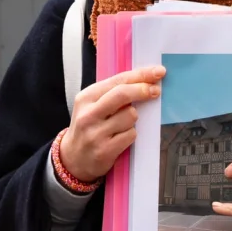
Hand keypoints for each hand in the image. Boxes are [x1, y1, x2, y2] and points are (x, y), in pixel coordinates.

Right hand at [61, 65, 165, 182]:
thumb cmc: (89, 127)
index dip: (140, 75)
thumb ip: (112, 93)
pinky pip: (131, 135)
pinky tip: (120, 138)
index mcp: (86, 97)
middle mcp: (88, 114)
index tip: (158, 72)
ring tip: (122, 125)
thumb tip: (144, 81)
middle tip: (155, 91)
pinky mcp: (105, 150)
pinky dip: (131, 134)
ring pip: (131, 115)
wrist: (73, 158)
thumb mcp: (92, 105)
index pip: (117, 80)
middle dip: (143, 90)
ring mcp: (96, 133)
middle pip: (123, 94)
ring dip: (133, 119)